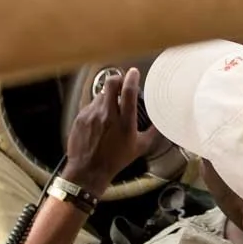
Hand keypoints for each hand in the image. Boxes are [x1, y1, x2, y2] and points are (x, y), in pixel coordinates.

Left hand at [59, 67, 149, 196]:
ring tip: (111, 108)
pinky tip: (100, 119)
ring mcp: (91, 115)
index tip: (134, 73)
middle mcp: (107, 115)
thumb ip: (153, 132)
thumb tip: (162, 121)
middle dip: (118, 79)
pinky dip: (97, 107)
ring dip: (107, 96)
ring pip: (100, 94)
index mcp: (124, 122)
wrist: (88, 171)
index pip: (128, 91)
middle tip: (121, 83)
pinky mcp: (80, 118)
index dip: (132, 77)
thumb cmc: (115, 160)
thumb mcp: (140, 147)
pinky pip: (90, 105)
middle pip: (111, 83)